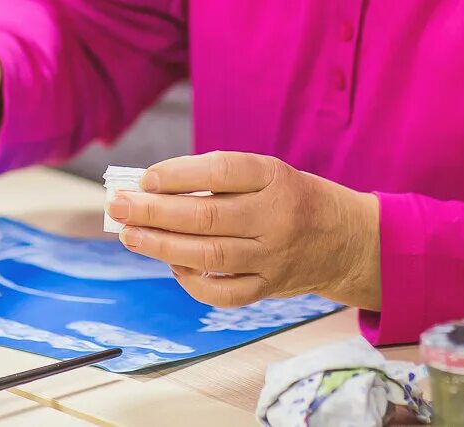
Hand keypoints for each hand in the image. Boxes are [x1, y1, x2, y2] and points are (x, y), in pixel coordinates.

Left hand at [107, 151, 381, 309]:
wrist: (345, 239)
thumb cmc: (289, 197)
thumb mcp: (265, 173)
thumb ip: (217, 179)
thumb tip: (151, 188)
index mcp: (274, 177)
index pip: (220, 172)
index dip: (178, 175)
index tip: (144, 178)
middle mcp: (276, 217)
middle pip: (207, 217)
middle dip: (154, 212)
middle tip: (118, 207)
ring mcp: (273, 256)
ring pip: (210, 256)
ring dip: (161, 246)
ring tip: (129, 235)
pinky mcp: (270, 287)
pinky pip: (223, 292)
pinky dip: (191, 281)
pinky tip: (169, 264)